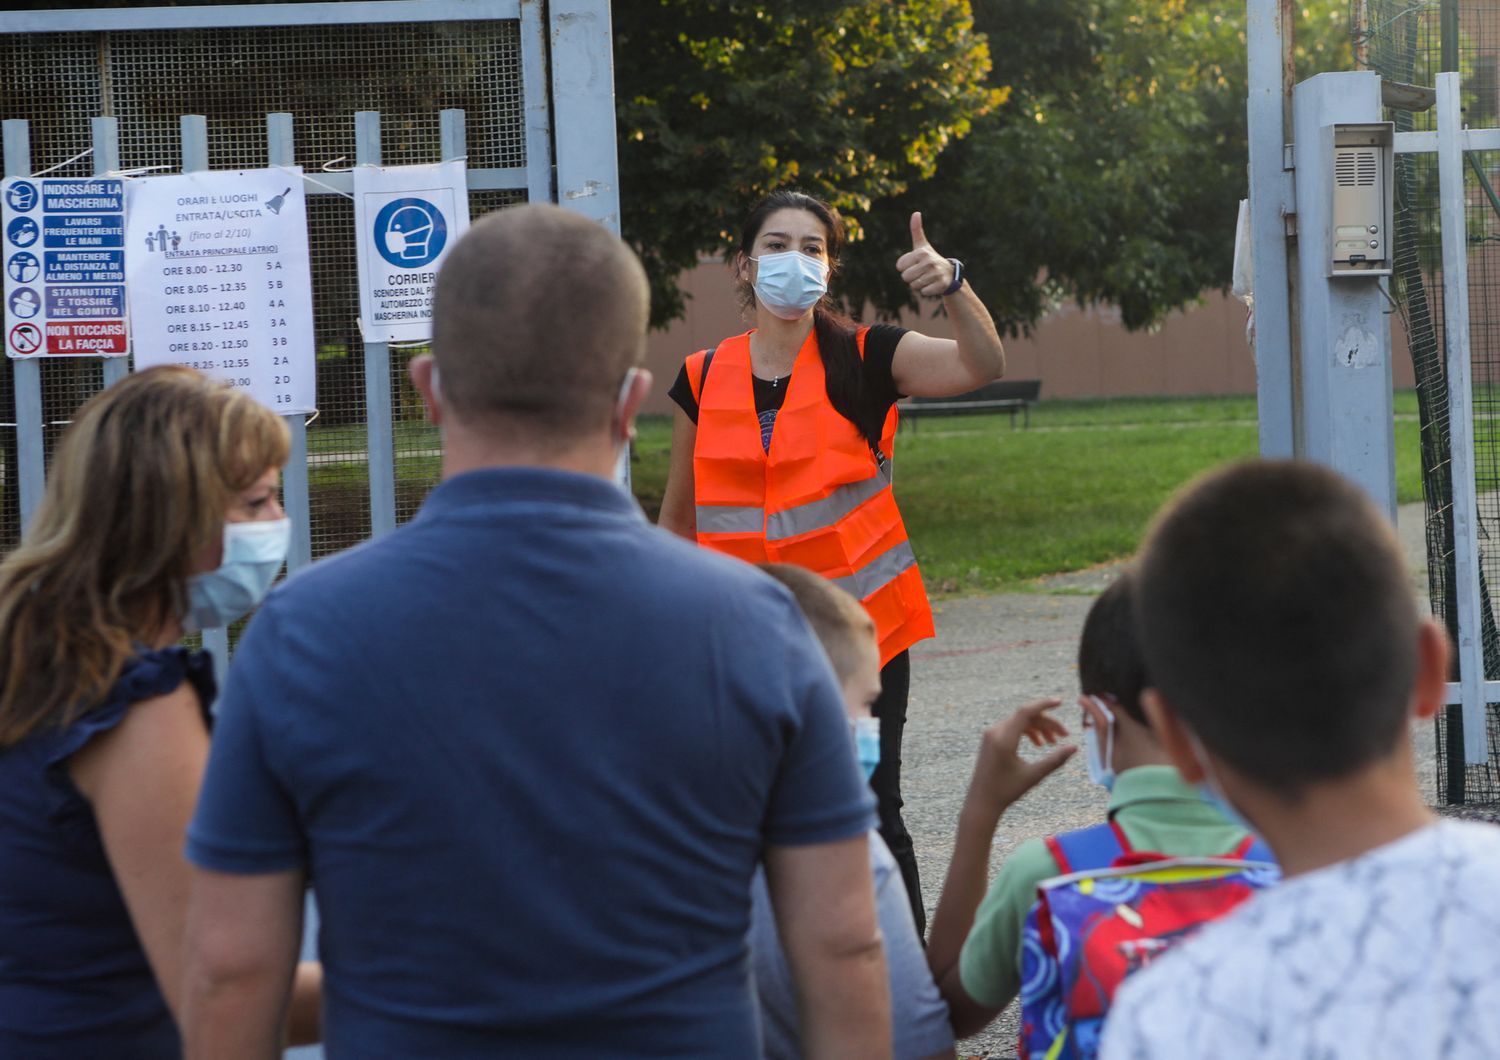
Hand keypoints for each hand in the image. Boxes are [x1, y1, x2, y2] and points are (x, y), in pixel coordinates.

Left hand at [894, 211, 956, 298]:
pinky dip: (927, 291)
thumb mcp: (922, 245)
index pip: (899, 267)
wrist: (950, 274)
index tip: (915, 264)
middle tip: (921, 273)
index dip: (905, 268)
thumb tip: (916, 212)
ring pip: (914, 286)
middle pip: (905, 277)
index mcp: (921, 253)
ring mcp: (935, 274)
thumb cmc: (931, 259)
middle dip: (911, 278)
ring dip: (919, 285)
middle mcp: (929, 262)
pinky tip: (933, 284)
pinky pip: (924, 292)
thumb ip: (916, 230)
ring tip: (927, 278)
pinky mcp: (940, 285)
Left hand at [968, 698, 1075, 812]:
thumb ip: (1055, 760)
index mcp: (1003, 739)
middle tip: (1064, 735)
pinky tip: (1039, 744)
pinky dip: (1027, 731)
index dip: (1043, 704)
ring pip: (1019, 722)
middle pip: (1025, 717)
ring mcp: (990, 734)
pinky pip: (1012, 727)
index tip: (1060, 701)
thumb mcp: (1034, 776)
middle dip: (1046, 723)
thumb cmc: (1007, 791)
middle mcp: (994, 732)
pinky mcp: (990, 739)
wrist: (982, 801)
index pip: (1025, 712)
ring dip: (1038, 728)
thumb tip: (1075, 747)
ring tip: (1053, 742)